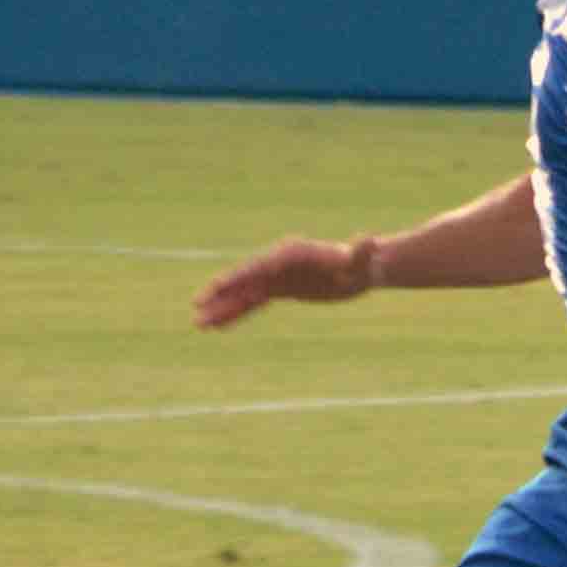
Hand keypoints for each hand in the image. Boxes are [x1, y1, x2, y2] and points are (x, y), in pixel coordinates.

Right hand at [191, 234, 375, 328]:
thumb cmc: (362, 262)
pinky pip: (252, 303)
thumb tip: (369, 240)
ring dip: (222, 308)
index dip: (240, 277)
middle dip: (221, 293)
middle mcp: (278, 263)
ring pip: (244, 295)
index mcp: (291, 254)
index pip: (260, 266)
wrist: (362, 267)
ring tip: (198, 324)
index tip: (219, 286)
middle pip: (244, 279)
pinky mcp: (278, 290)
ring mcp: (276, 277)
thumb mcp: (361, 259)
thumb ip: (361, 251)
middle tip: (197, 306)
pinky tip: (218, 326)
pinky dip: (235, 313)